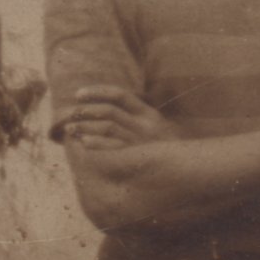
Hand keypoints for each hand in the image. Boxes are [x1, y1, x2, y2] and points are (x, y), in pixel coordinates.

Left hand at [52, 83, 175, 152]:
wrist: (188, 168)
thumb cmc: (165, 147)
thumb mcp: (155, 126)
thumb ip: (135, 115)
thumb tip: (103, 107)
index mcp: (148, 113)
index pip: (120, 94)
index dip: (97, 91)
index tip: (78, 94)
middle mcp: (144, 124)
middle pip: (109, 111)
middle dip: (86, 111)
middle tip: (71, 113)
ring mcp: (140, 141)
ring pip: (107, 127)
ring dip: (85, 126)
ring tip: (70, 128)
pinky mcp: (137, 158)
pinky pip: (113, 148)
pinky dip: (96, 143)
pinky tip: (84, 142)